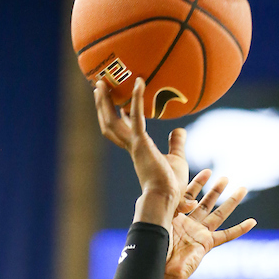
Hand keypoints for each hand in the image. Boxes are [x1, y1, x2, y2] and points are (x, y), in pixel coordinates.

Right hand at [95, 78, 187, 222]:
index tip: (115, 101)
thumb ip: (176, 143)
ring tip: (102, 82)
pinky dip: (136, 99)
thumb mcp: (176, 159)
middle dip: (102, 106)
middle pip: (109, 124)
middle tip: (99, 86)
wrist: (166, 197)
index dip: (116, 115)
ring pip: (112, 121)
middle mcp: (131, 146)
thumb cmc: (171, 184)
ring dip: (106, 101)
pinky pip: (136, 117)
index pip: (122, 130)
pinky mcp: (141, 142)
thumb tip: (179, 129)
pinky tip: (139, 82)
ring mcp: (134, 144)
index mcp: (137, 150)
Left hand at [166, 177, 256, 278]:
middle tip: (225, 177)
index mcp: (174, 216)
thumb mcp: (159, 215)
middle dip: (216, 190)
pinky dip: (240, 229)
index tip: (207, 172)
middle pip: (206, 203)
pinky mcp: (206, 245)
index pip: (188, 196)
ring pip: (218, 215)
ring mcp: (198, 234)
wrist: (158, 266)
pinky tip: (252, 222)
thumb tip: (183, 192)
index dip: (198, 184)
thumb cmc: (153, 243)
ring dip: (231, 202)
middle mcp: (188, 224)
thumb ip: (172, 202)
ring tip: (242, 189)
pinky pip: (226, 236)